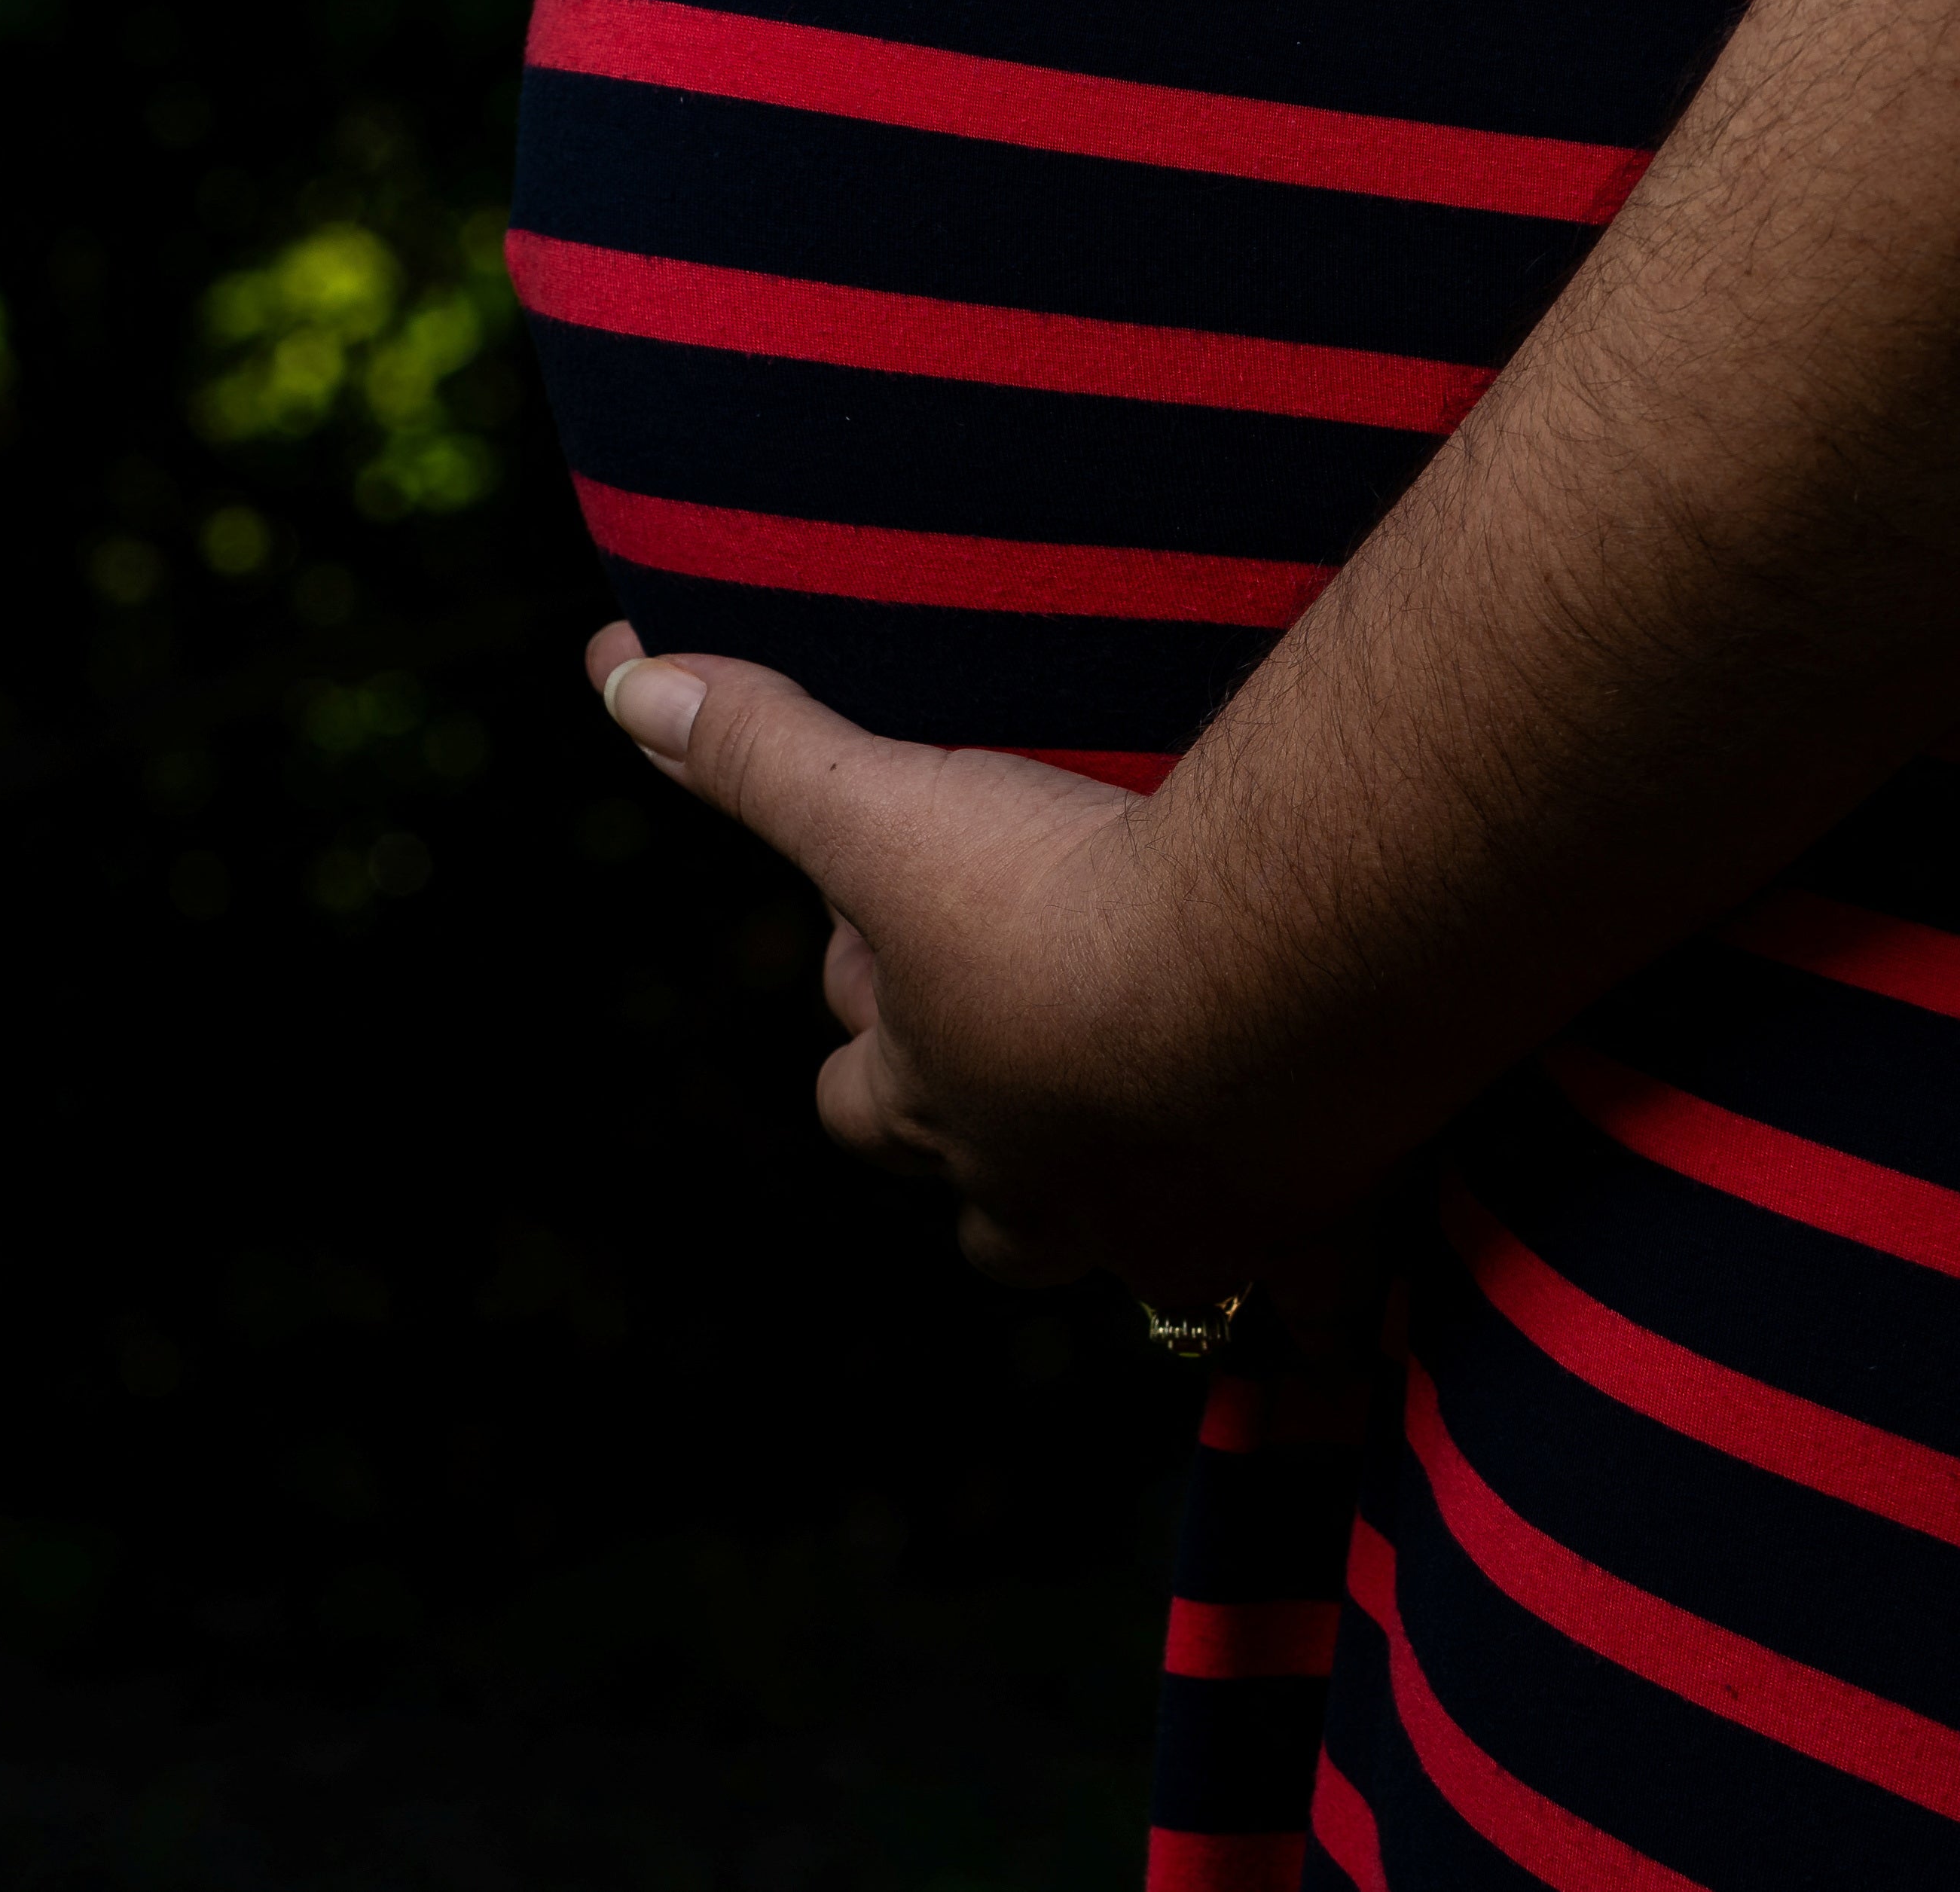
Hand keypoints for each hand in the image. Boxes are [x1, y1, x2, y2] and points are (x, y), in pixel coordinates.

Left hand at [584, 620, 1276, 1294]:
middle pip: (980, 1211)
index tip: (900, 938)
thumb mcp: (886, 809)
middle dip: (987, 1140)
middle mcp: (1033, 1188)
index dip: (869, 1016)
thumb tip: (620, 674)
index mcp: (930, 1099)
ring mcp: (1165, 1225)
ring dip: (1135, 1203)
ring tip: (1176, 1130)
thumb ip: (761, 748)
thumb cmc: (1056, 901)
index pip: (855, 1092)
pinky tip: (1339, 1235)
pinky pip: (1304, 1285)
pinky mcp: (1294, 1230)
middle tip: (1035, 1044)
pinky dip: (1315, 1265)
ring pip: (1126, 1255)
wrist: (1258, 980)